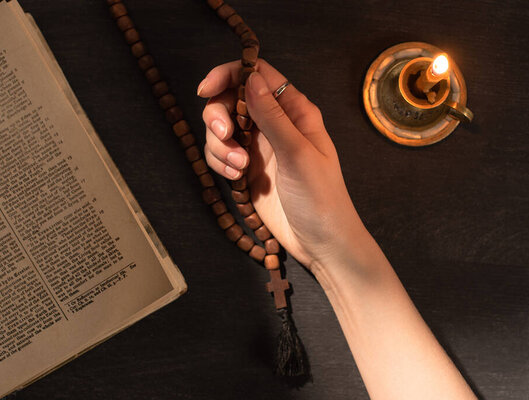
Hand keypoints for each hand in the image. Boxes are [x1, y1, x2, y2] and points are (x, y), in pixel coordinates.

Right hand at [198, 59, 366, 269]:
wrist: (321, 241)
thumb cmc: (321, 196)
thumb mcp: (298, 154)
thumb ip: (272, 116)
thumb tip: (250, 78)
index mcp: (294, 111)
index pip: (257, 75)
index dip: (228, 75)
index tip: (207, 90)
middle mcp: (274, 123)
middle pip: (231, 100)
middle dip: (219, 117)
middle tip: (225, 137)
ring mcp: (259, 146)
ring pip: (221, 129)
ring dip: (220, 146)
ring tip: (239, 169)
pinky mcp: (246, 169)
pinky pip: (220, 154)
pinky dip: (220, 163)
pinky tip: (236, 179)